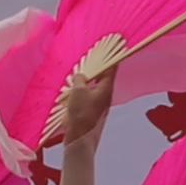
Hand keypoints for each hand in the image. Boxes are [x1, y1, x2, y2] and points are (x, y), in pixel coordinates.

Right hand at [49, 48, 121, 163]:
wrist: (79, 139)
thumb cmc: (81, 114)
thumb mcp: (78, 92)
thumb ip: (80, 79)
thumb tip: (81, 76)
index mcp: (106, 88)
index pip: (111, 67)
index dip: (111, 55)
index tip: (112, 45)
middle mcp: (105, 94)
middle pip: (103, 75)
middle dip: (98, 65)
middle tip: (92, 53)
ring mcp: (98, 103)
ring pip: (94, 85)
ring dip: (88, 77)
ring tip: (80, 68)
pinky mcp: (90, 110)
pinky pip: (87, 94)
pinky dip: (82, 88)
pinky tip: (73, 86)